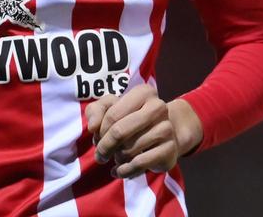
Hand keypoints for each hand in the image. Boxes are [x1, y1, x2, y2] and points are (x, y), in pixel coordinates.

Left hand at [85, 83, 202, 178]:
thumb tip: (93, 127)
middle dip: (104, 147)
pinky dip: (125, 170)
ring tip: (116, 157)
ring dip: (117, 158)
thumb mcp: (109, 109)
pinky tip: (120, 171)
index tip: (97, 138)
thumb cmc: (130, 119)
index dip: (100, 131)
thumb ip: (95, 111)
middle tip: (100, 155)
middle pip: (119, 132)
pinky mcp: (170, 150)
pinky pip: (140, 164)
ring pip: (128, 149)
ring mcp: (166, 129)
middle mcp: (158, 107)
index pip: (112, 114)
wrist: (162, 136)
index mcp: (143, 92)